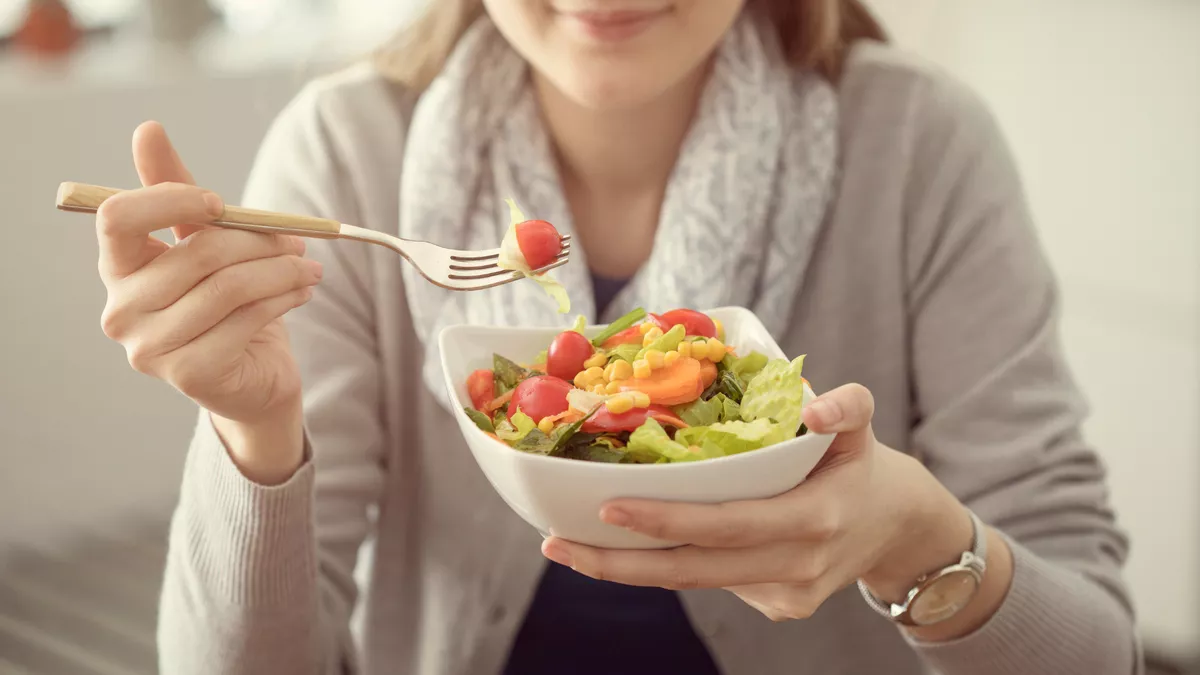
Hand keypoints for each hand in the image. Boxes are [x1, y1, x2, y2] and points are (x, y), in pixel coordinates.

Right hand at [95, 122, 320, 481]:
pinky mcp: (189, 374)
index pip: (117, 218)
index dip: (169, 200)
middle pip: (195, 252)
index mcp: (117, 268)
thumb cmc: (226, 302)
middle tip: (298, 240)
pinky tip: (301, 291)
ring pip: (228, 287)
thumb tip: (147, 129)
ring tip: (310, 266)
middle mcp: (121, 310)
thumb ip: (179, 193)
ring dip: (281, 270)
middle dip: (258, 240)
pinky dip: (283, 298)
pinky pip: (246, 319)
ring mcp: (150, 348)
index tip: (219, 203)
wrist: (252, 376)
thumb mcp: (205, 242)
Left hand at [541, 383, 976, 623]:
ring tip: (570, 546)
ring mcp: (784, 594)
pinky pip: (710, 581)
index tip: (610, 507)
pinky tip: (634, 542)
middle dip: (619, 562)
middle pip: (693, 571)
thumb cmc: (861, 467)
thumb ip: (848, 406)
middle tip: (558, 542)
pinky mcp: (776, 607)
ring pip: (693, 582)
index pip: (726, 524)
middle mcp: (795, 565)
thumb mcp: (864, 426)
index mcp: (813, 520)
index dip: (666, 520)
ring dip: (629, 568)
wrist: (897, 529)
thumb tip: (816, 406)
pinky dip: (670, 562)